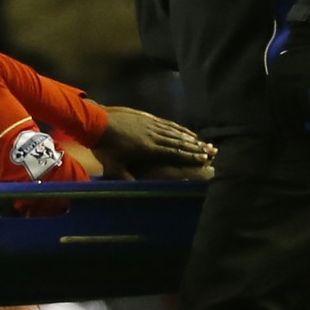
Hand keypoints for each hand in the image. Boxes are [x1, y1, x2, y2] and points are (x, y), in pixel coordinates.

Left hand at [91, 106, 215, 179]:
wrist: (96, 122)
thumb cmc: (105, 147)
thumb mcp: (114, 167)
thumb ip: (127, 178)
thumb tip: (138, 191)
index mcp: (148, 149)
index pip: (174, 153)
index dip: (190, 156)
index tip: (205, 159)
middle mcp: (153, 136)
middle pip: (179, 142)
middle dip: (196, 147)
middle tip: (212, 150)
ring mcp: (150, 125)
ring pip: (174, 131)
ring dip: (190, 137)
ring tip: (203, 141)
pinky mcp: (146, 118)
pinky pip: (166, 123)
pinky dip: (177, 127)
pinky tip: (183, 129)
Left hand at [267, 24, 309, 134]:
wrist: (306, 40)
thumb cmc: (297, 55)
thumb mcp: (282, 70)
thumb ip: (280, 83)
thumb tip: (284, 98)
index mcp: (272, 82)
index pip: (271, 105)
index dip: (275, 119)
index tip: (278, 130)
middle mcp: (278, 84)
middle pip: (280, 109)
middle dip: (285, 124)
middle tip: (290, 136)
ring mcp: (290, 83)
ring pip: (292, 108)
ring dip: (296, 121)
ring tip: (300, 132)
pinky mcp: (303, 81)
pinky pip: (303, 101)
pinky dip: (306, 112)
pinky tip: (309, 119)